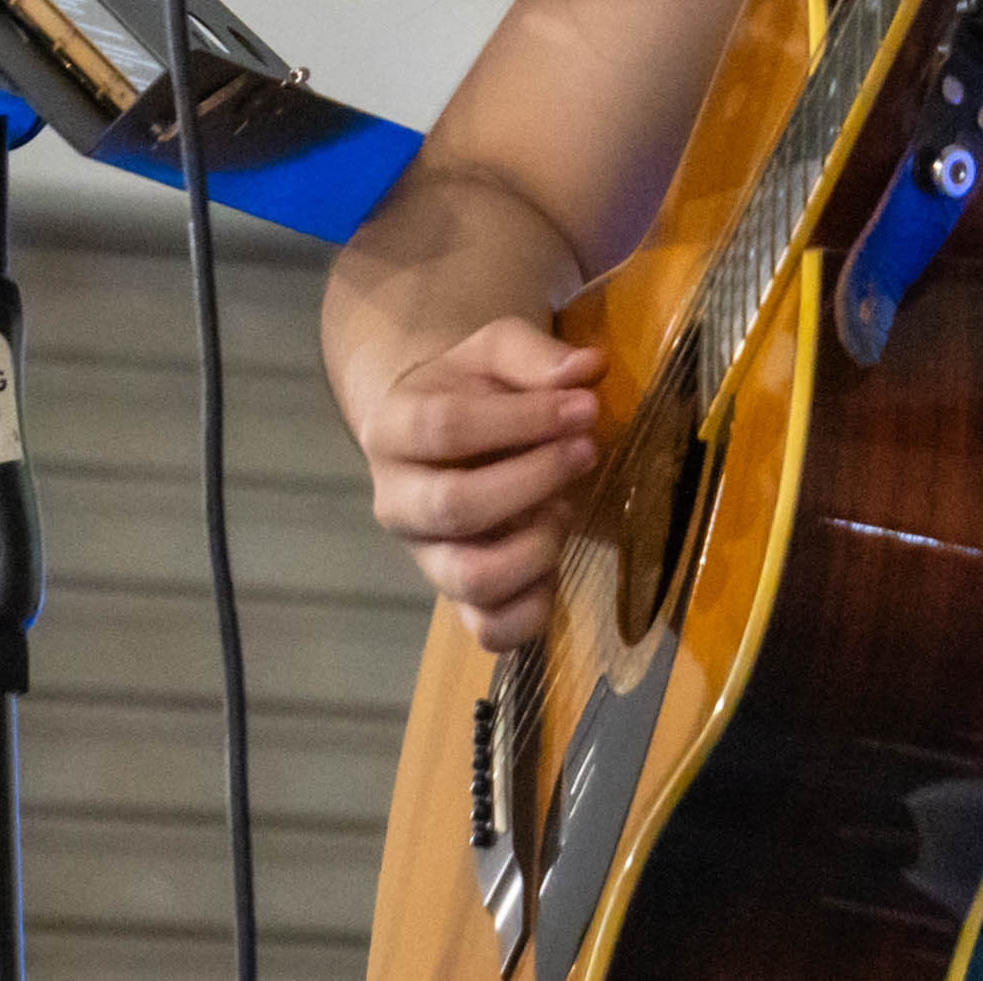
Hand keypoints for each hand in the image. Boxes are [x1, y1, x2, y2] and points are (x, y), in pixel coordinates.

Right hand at [355, 317, 604, 649]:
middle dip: (535, 479)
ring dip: (537, 545)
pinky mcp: (458, 601)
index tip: (585, 406)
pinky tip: (557, 564)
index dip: (523, 419)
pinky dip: (534, 608)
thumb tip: (588, 368)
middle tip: (588, 451)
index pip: (446, 427)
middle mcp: (397, 501)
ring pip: (471, 578)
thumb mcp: (495, 353)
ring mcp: (426, 557)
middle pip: (455, 506)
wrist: (447, 435)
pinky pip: (490, 630)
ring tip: (566, 507)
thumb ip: (536, 356)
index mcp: (394, 430)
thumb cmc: (474, 388)